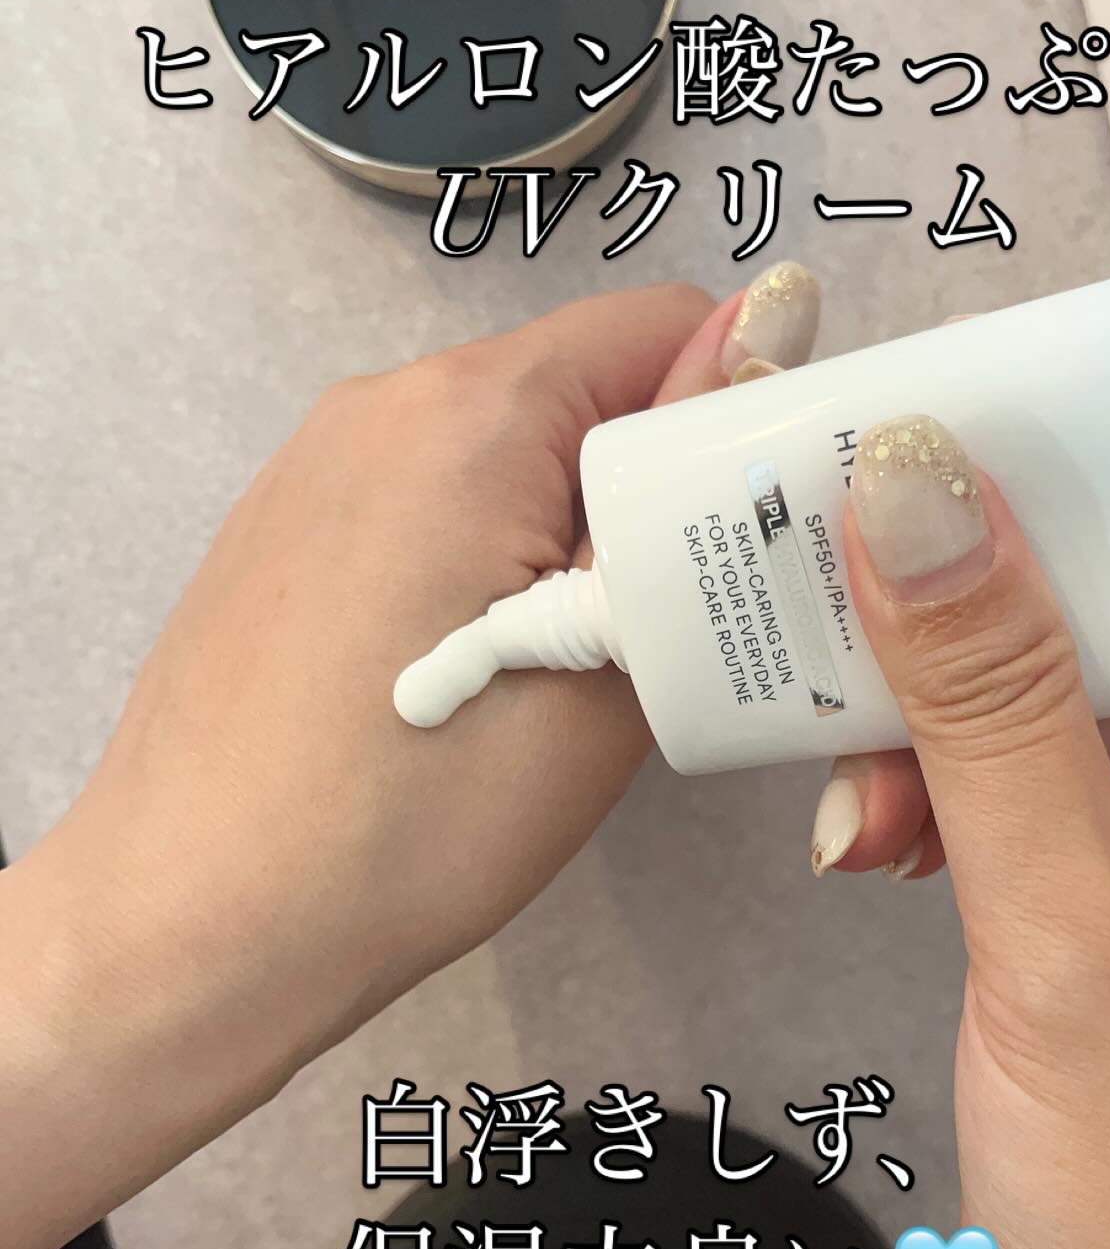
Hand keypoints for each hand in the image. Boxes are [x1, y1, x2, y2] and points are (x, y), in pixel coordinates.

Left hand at [0, 267, 819, 1248]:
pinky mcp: (286, 523)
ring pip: (509, 444)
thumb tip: (772, 326)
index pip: (667, 322)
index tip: (777, 520)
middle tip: (689, 617)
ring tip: (583, 656)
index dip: (749, 404)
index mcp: (473, 411)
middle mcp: (385, 399)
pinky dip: (490, 546)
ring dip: (576, 521)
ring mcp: (320, 459)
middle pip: (586, 383)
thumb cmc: (412, 823)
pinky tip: (484, 665)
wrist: (193, 926)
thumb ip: (695, 497)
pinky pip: (432, 491)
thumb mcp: (603, 674)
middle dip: (663, 478)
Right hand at [832, 412, 1109, 1248]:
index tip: (1029, 385)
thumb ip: (993, 709)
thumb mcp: (1078, 940)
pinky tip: (867, 834)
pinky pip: (1031, 789)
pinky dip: (941, 799)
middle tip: (873, 526)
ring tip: (843, 735)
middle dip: (1009, 587)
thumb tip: (918, 491)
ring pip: (1075, 697)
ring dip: (948, 712)